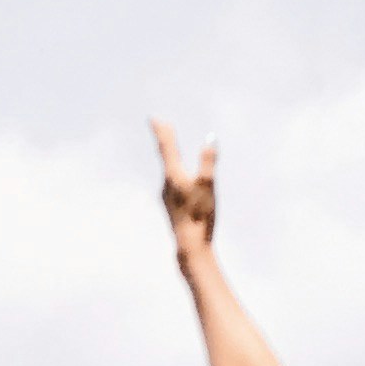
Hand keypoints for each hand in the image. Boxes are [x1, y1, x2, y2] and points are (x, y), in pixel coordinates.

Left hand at [151, 118, 216, 261]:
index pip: (166, 147)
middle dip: (164, 140)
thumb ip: (208, 161)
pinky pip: (172, 183)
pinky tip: (178, 178)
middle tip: (161, 126)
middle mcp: (166, 185)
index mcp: (173, 176)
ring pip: (168, 171)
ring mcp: (167, 197)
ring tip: (169, 147)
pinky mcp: (171, 208)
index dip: (161, 131)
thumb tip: (210, 140)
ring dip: (170, 157)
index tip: (154, 118)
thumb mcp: (208, 185)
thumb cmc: (199, 216)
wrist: (190, 247)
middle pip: (165, 157)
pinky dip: (174, 172)